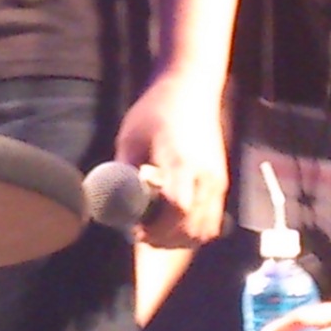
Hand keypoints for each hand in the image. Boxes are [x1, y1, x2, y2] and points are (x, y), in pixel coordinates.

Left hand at [114, 70, 226, 246]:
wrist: (191, 91)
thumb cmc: (155, 111)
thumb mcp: (130, 137)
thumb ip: (123, 170)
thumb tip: (108, 202)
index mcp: (180, 162)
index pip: (177, 208)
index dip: (157, 228)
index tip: (136, 230)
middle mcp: (205, 175)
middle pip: (192, 225)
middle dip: (165, 239)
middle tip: (142, 235)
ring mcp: (217, 180)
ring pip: (206, 229)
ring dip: (181, 239)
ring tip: (157, 234)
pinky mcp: (221, 182)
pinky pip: (214, 220)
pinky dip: (196, 232)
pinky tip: (175, 226)